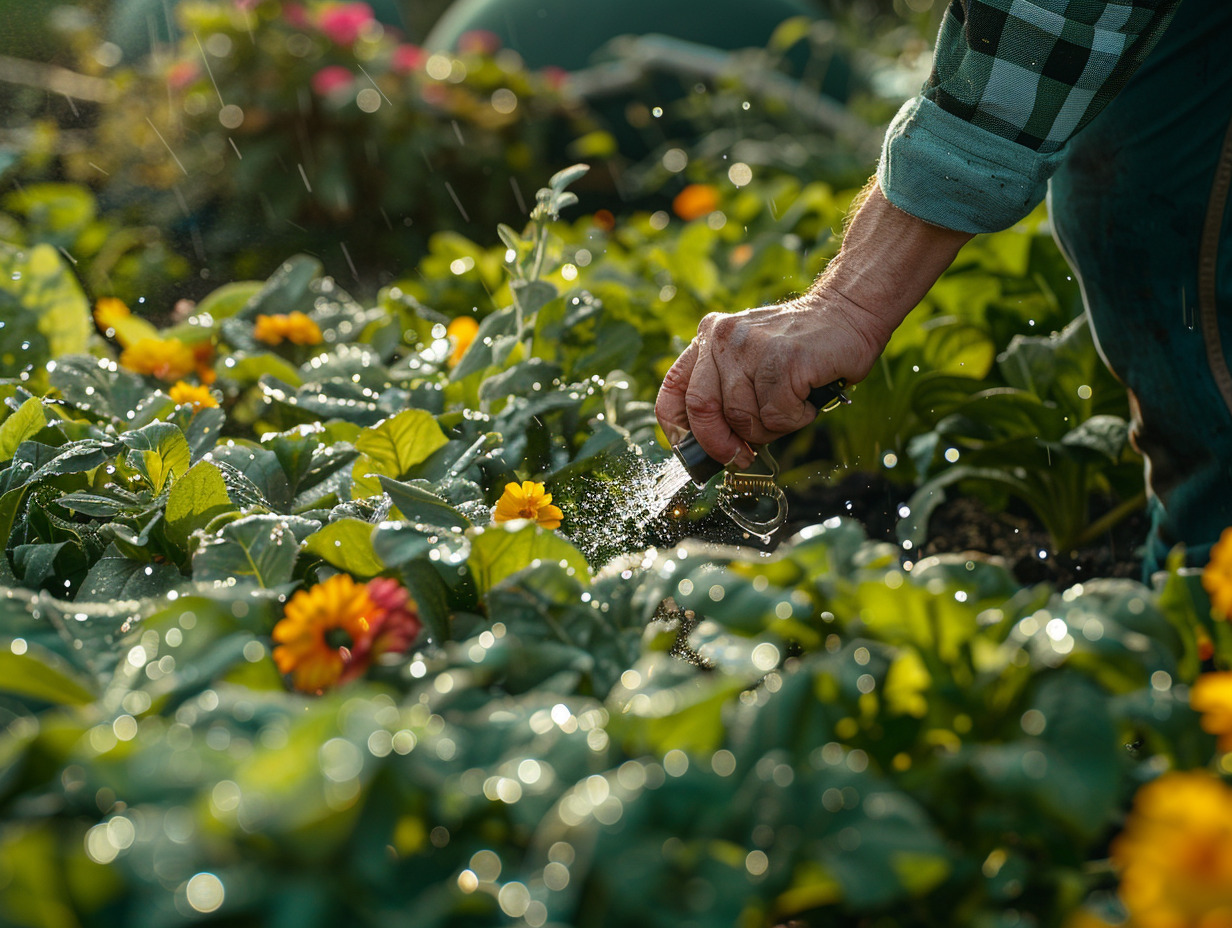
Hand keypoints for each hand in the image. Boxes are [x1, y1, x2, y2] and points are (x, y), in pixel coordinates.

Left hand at [655, 293, 887, 467]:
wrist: (848, 313)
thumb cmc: (799, 350)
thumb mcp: (749, 364)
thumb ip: (725, 396)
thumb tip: (714, 452)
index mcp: (707, 339)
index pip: (672, 391)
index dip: (679, 431)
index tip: (695, 454)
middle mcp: (721, 338)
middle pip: (700, 409)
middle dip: (720, 444)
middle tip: (742, 455)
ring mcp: (751, 346)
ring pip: (742, 418)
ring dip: (770, 429)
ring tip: (791, 405)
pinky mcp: (783, 359)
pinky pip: (777, 416)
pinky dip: (796, 419)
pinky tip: (807, 398)